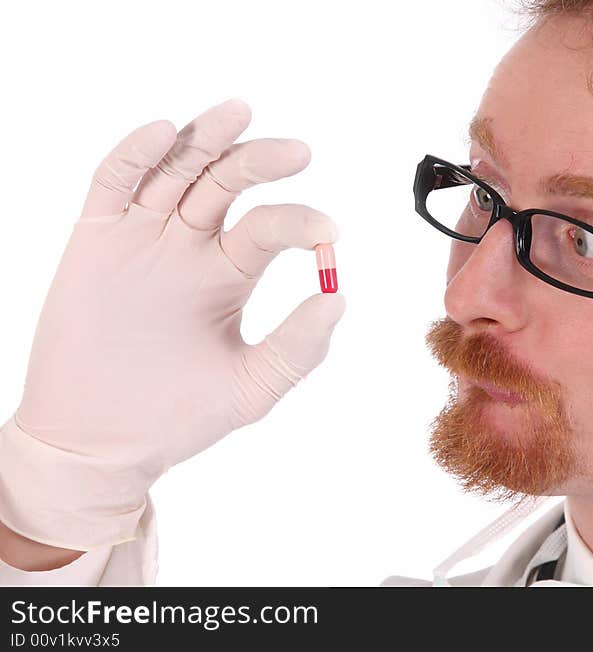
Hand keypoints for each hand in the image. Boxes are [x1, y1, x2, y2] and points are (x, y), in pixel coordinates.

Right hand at [0, 98, 344, 550]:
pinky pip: (114, 183)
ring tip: (239, 112)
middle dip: (261, 160)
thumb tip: (340, 297)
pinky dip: (135, 155)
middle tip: (300, 152)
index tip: (329, 234)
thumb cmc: (178, 417)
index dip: (299, 223)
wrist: (101, 443)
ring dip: (205, 138)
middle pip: (227, 182)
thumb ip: (297, 347)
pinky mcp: (96, 240)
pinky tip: (163, 132)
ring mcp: (143, 238)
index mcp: (230, 272)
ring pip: (175, 170)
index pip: (269, 227)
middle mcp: (190, 246)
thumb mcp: (252, 387)